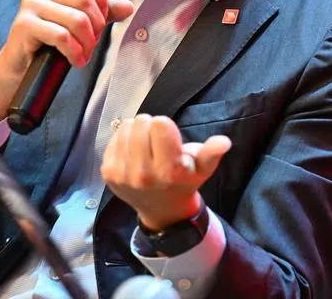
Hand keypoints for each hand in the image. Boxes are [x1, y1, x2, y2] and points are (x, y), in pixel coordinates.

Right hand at [0, 0, 134, 122]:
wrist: (20, 63)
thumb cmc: (49, 38)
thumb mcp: (80, 20)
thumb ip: (103, 11)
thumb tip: (128, 7)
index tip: (103, 18)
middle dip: (96, 26)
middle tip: (94, 41)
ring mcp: (30, 3)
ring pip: (76, 19)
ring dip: (87, 42)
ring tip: (85, 52)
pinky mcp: (24, 23)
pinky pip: (61, 36)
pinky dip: (74, 51)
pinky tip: (76, 59)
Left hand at [101, 114, 231, 229]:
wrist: (162, 210)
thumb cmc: (185, 182)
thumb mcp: (203, 168)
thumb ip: (212, 153)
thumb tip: (224, 142)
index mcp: (169, 170)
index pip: (160, 124)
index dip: (166, 127)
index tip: (170, 139)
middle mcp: (144, 174)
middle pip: (141, 122)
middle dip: (150, 126)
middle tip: (156, 141)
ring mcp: (123, 174)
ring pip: (126, 128)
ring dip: (136, 131)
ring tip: (145, 146)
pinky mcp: (108, 174)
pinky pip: (113, 139)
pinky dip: (123, 141)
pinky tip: (133, 153)